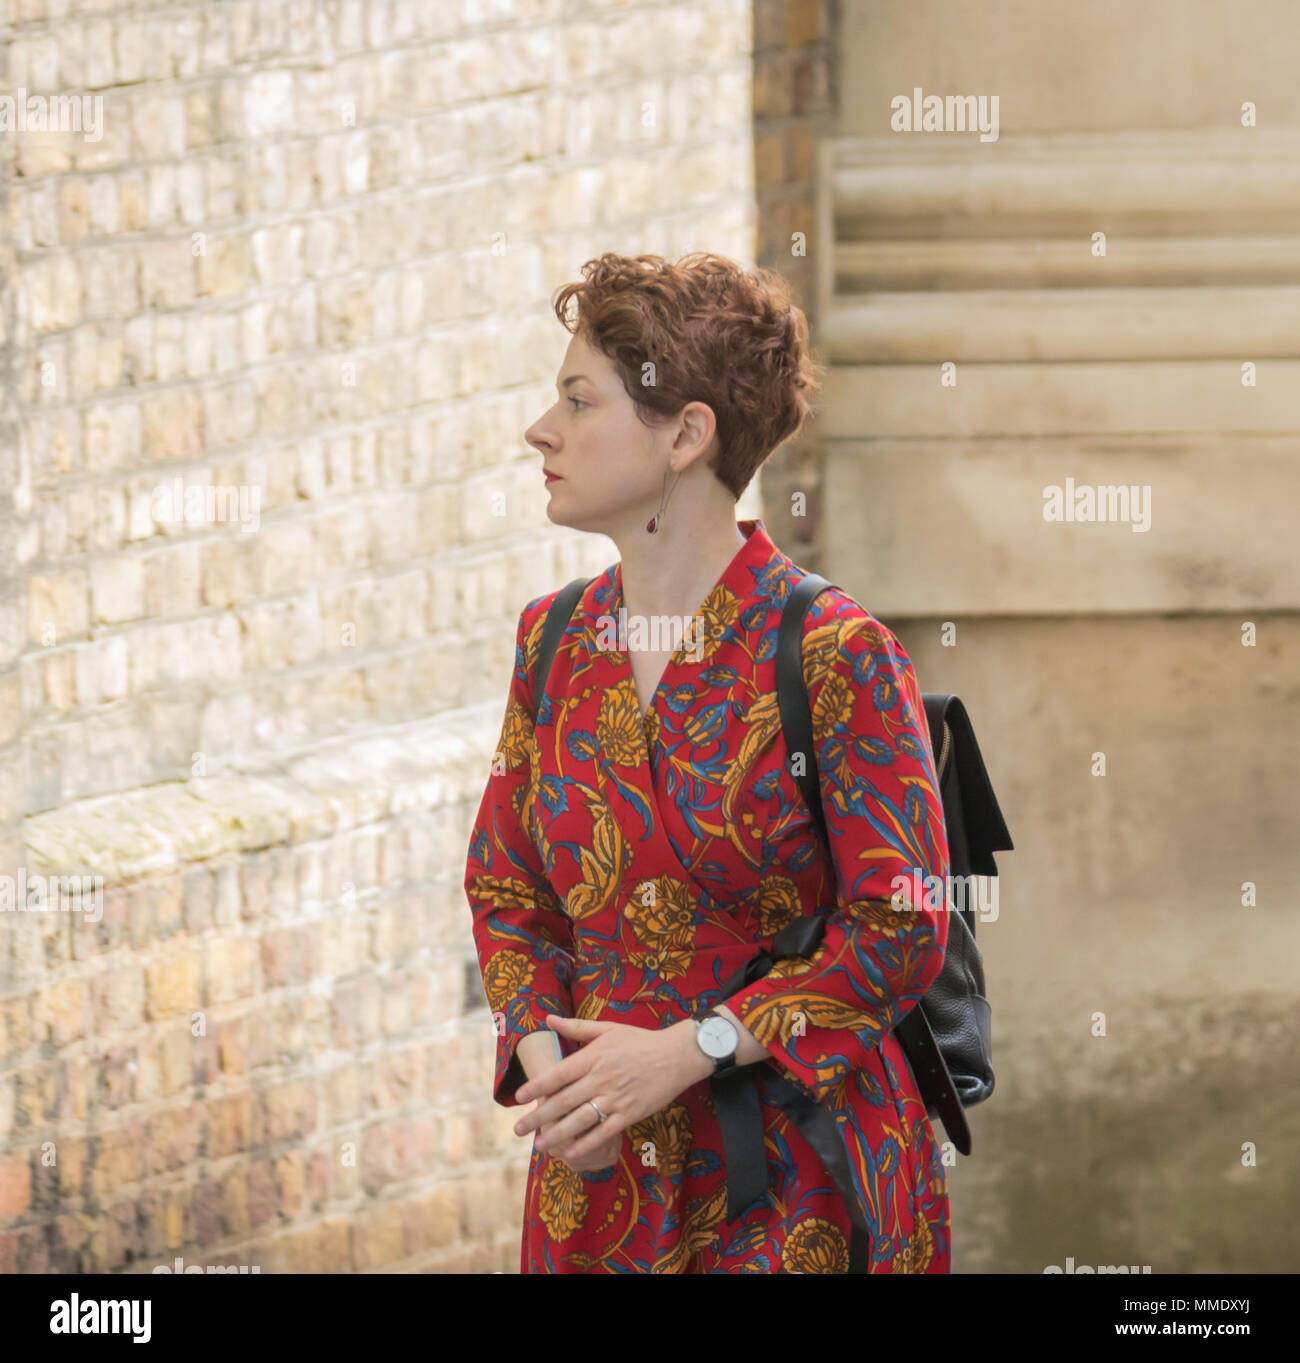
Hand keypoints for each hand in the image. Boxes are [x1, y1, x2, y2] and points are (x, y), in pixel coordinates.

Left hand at [512, 1013, 707, 1165]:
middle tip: (518, 1129)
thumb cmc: (640, 1040)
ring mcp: (616, 1097)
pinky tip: (570, 1153)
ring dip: (557, 1134)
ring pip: (580, 1119)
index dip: (537, 1086)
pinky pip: (604, 1131)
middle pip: (564, 1100)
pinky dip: (586, 1143)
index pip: (559, 1073)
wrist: (676, 1055)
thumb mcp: (608, 1028)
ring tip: (538, 1145)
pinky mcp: (630, 1113)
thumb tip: (548, 1019)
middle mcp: (602, 1078)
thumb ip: (576, 1028)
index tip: (519, 1097)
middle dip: (538, 1116)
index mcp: (594, 1056)